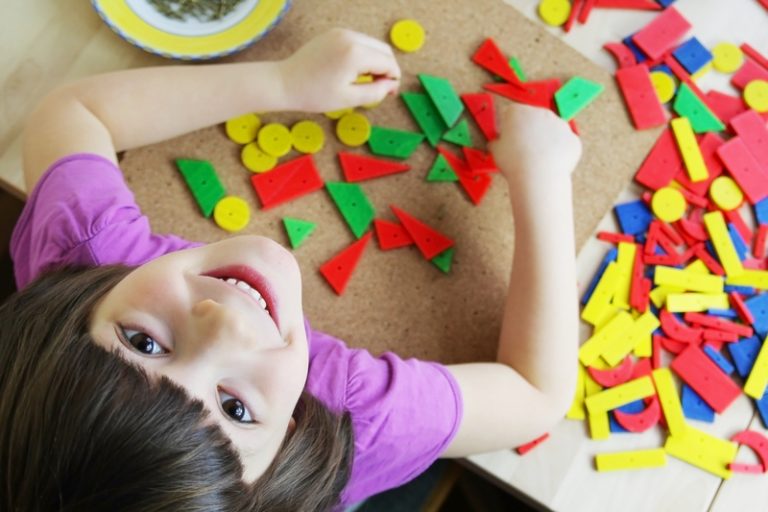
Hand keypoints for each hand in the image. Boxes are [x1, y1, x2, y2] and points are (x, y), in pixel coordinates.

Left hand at [279, 28, 400, 112]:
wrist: (284, 83)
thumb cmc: (314, 94)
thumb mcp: (349, 98)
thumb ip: (376, 92)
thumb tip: (391, 86)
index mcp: (356, 54)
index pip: (388, 63)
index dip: (393, 79)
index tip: (389, 93)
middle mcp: (351, 37)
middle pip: (383, 50)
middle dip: (387, 68)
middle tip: (381, 88)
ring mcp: (341, 33)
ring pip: (372, 44)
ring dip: (376, 61)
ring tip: (366, 81)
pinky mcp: (334, 33)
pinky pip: (358, 42)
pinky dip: (363, 55)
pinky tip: (354, 71)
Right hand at [489, 103, 581, 187]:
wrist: (539, 175)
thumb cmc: (514, 162)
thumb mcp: (495, 151)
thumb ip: (497, 143)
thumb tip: (497, 144)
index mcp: (518, 112)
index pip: (512, 114)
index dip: (509, 128)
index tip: (508, 139)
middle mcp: (541, 112)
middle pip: (534, 119)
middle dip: (530, 132)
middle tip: (523, 151)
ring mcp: (560, 124)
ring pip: (551, 131)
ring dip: (546, 141)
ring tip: (537, 160)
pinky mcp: (573, 139)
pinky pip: (565, 144)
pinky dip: (559, 152)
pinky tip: (550, 164)